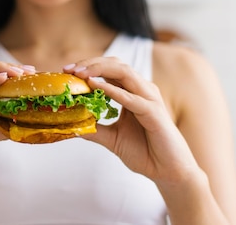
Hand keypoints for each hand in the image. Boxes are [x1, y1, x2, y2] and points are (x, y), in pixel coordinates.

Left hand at [64, 57, 200, 185]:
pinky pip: (131, 97)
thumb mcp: (112, 138)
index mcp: (133, 92)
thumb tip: (70, 125)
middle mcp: (142, 90)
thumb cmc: (146, 152)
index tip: (67, 71)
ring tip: (80, 74)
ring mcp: (149, 99)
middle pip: (116, 65)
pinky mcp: (154, 112)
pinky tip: (95, 86)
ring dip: (100, 70)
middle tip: (69, 69)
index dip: (89, 67)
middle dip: (91, 63)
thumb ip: (94, 129)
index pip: (110, 70)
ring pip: (124, 73)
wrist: (168, 172)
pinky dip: (112, 89)